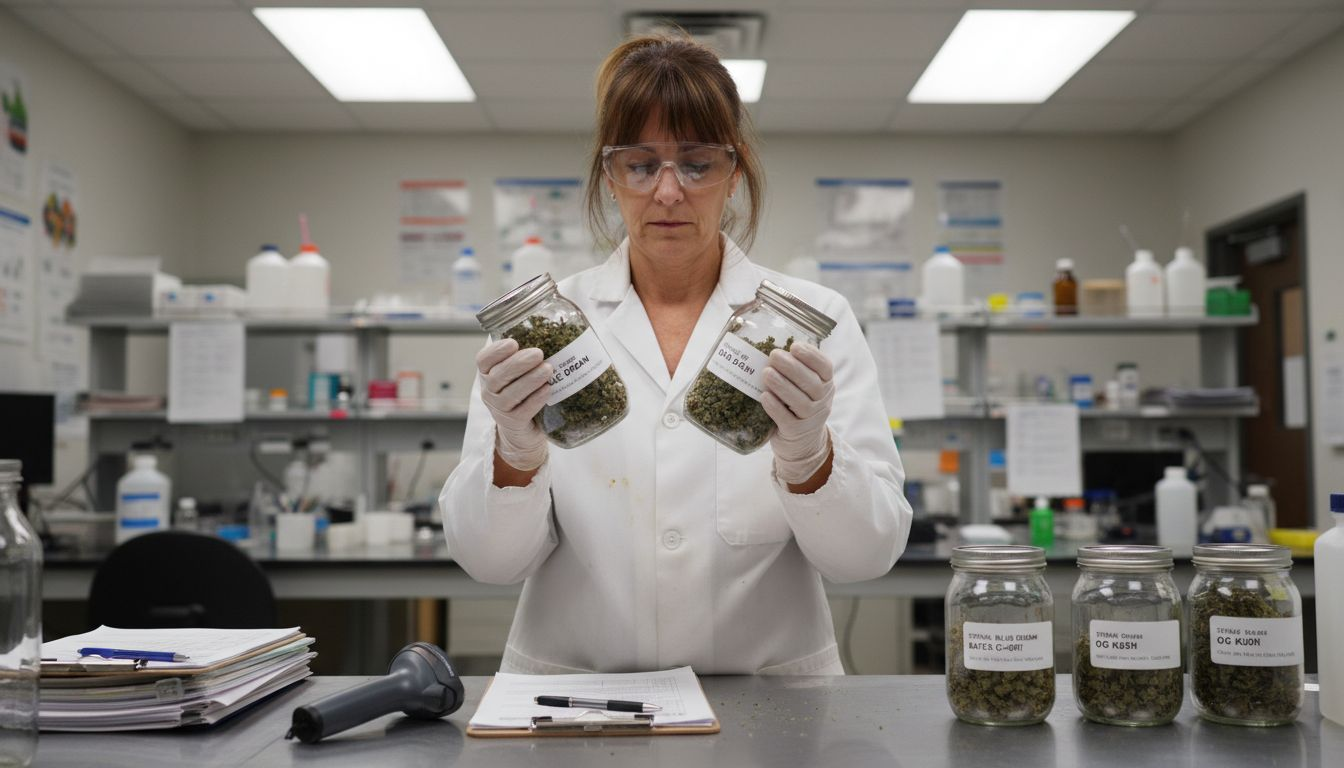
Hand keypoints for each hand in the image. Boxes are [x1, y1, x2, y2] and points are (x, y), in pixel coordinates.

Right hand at [476, 338, 550, 471]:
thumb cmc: (523, 393)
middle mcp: (489, 391)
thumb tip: (552, 327)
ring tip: (548, 369)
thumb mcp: (519, 372)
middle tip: (538, 353)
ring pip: (510, 394)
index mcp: (488, 374)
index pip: (483, 360)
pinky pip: (523, 411)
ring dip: (530, 380)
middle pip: (497, 376)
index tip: (513, 343)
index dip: (496, 351)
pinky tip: (547, 389)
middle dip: (518, 363)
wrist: (523, 430)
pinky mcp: (513, 423)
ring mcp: (499, 409)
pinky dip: (535, 399)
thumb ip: (526, 353)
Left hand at [762, 342, 834, 484]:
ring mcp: (811, 418)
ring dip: (782, 385)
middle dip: (792, 367)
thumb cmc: (798, 405)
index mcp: (826, 384)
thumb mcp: (806, 386)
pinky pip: (786, 419)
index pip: (825, 367)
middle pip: (811, 383)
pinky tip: (764, 396)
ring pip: (799, 401)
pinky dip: (775, 407)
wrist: (802, 442)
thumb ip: (796, 368)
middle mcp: (822, 401)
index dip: (811, 356)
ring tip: (766, 373)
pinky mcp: (795, 432)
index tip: (794, 346)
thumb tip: (771, 344)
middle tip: (773, 355)